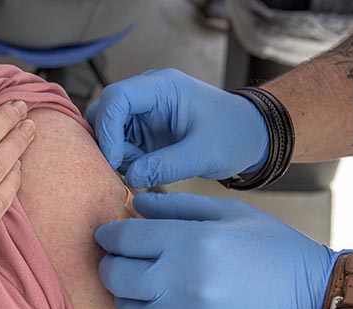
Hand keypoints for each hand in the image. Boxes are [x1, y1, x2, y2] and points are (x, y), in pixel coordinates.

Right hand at [86, 69, 269, 188]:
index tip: (115, 160)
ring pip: (106, 130)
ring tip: (144, 168)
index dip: (107, 129)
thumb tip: (130, 177)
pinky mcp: (141, 130)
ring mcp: (142, 112)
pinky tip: (145, 168)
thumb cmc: (234, 134)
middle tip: (128, 167)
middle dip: (109, 143)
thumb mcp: (204, 154)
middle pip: (103, 112)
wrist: (249, 135)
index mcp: (162, 87)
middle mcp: (146, 95)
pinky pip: (117, 143)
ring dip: (116, 154)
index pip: (116, 98)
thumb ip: (166, 166)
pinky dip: (123, 160)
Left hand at [95, 192, 332, 308]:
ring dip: (127, 298)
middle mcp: (182, 281)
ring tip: (143, 290)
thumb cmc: (273, 252)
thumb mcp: (231, 214)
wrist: (314, 302)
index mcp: (190, 241)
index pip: (124, 238)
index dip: (108, 235)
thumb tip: (135, 205)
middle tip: (118, 263)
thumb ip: (178, 206)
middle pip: (115, 276)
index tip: (107, 236)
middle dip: (109, 266)